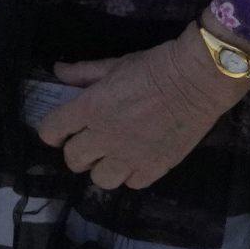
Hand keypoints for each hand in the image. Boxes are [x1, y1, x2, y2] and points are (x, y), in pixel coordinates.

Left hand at [34, 34, 249, 190]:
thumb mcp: (115, 64)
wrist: (197, 80)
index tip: (61, 130)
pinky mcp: (154, 168)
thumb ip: (84, 73)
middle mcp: (104, 137)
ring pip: (100, 179)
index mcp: (90, 109)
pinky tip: (137, 161)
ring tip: (113, 156)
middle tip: (90, 142)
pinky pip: (131, 184)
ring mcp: (129, 156)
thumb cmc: (154, 66)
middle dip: (77, 152)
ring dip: (103, 168)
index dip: (52, 132)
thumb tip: (58, 71)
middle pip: (73, 160)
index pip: (51, 131)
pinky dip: (131, 175)